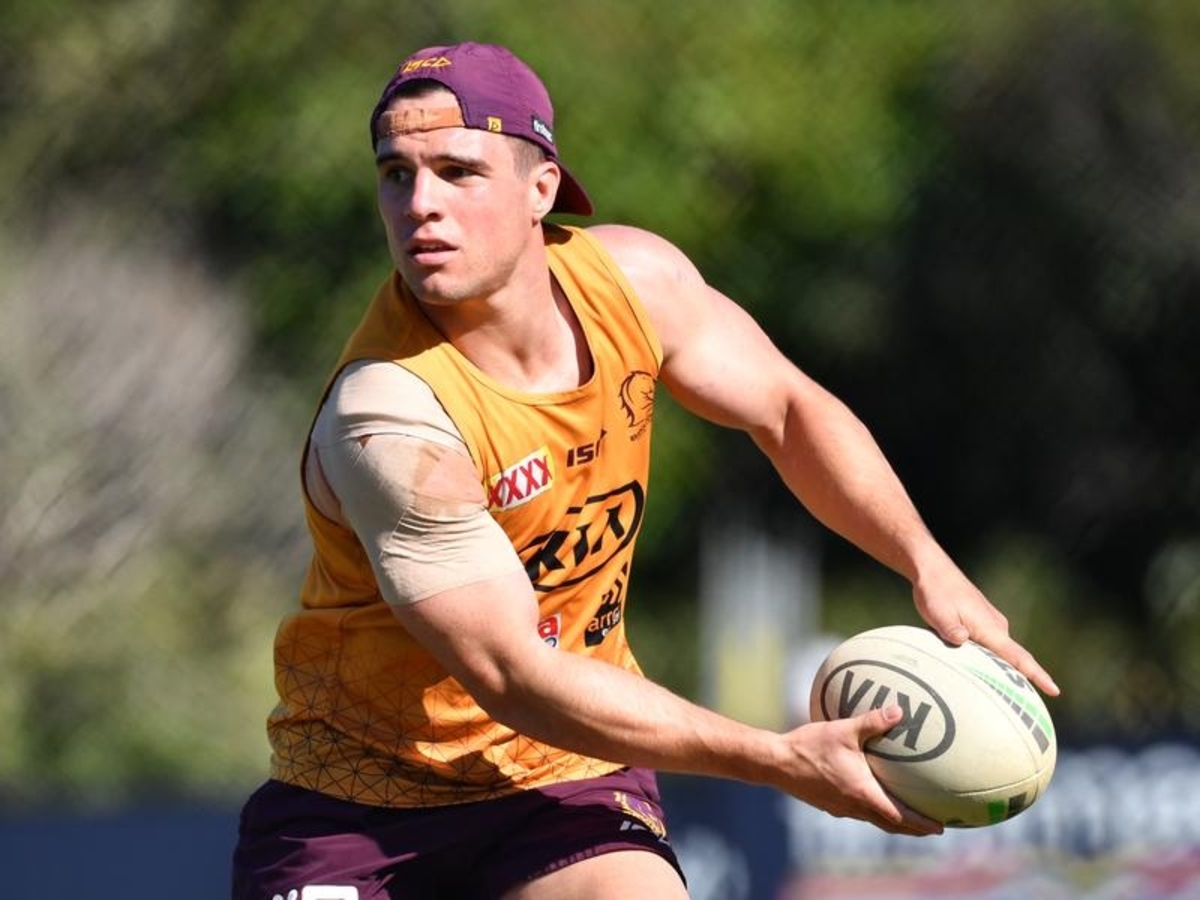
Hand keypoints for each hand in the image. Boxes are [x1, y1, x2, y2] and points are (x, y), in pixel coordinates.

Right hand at [780, 706, 943, 835]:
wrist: (776, 762)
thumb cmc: (809, 746)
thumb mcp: (843, 730)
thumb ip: (872, 722)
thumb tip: (898, 710)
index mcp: (862, 793)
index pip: (899, 816)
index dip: (921, 823)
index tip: (940, 827)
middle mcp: (853, 806)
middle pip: (890, 825)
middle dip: (913, 829)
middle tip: (932, 828)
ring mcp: (840, 808)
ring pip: (874, 820)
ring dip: (893, 821)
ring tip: (907, 816)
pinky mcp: (829, 804)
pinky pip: (858, 812)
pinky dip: (874, 811)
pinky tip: (870, 797)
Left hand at [912, 558, 1060, 696]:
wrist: (932, 570)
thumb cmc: (936, 592)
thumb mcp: (938, 613)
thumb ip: (950, 629)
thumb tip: (962, 640)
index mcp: (990, 629)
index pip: (1019, 656)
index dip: (1037, 675)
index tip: (1055, 690)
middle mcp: (996, 627)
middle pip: (1013, 660)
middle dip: (1022, 682)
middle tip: (1024, 708)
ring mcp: (990, 625)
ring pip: (999, 654)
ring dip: (1001, 671)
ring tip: (1000, 697)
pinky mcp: (981, 623)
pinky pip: (989, 646)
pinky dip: (988, 660)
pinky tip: (977, 671)